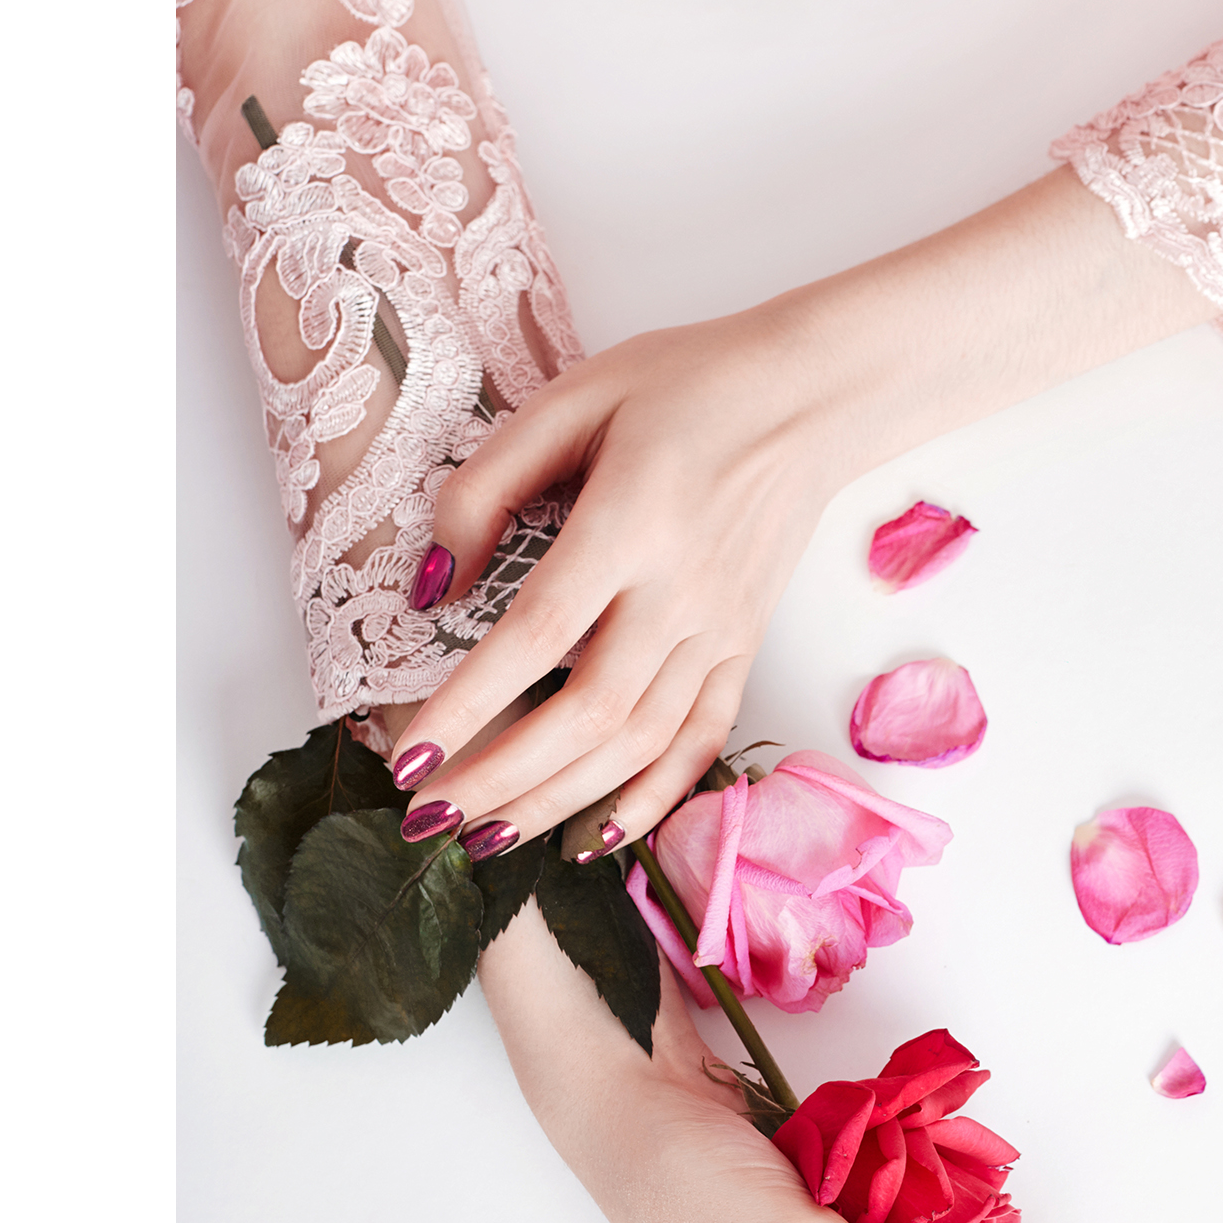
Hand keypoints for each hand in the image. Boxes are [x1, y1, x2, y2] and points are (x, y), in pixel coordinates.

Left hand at [389, 306, 852, 854]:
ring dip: (559, 800)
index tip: (409, 759)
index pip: (537, 634)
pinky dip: (651, 799)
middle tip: (430, 818)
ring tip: (488, 837)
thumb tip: (431, 586)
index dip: (469, 706)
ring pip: (639, 744)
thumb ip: (490, 485)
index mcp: (633, 522)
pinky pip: (701, 742)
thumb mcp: (573, 397)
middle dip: (501, 778)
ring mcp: (721, 631)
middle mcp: (682, 592)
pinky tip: (596, 837)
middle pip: (586, 714)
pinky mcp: (743, 650)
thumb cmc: (687, 384)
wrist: (813, 397)